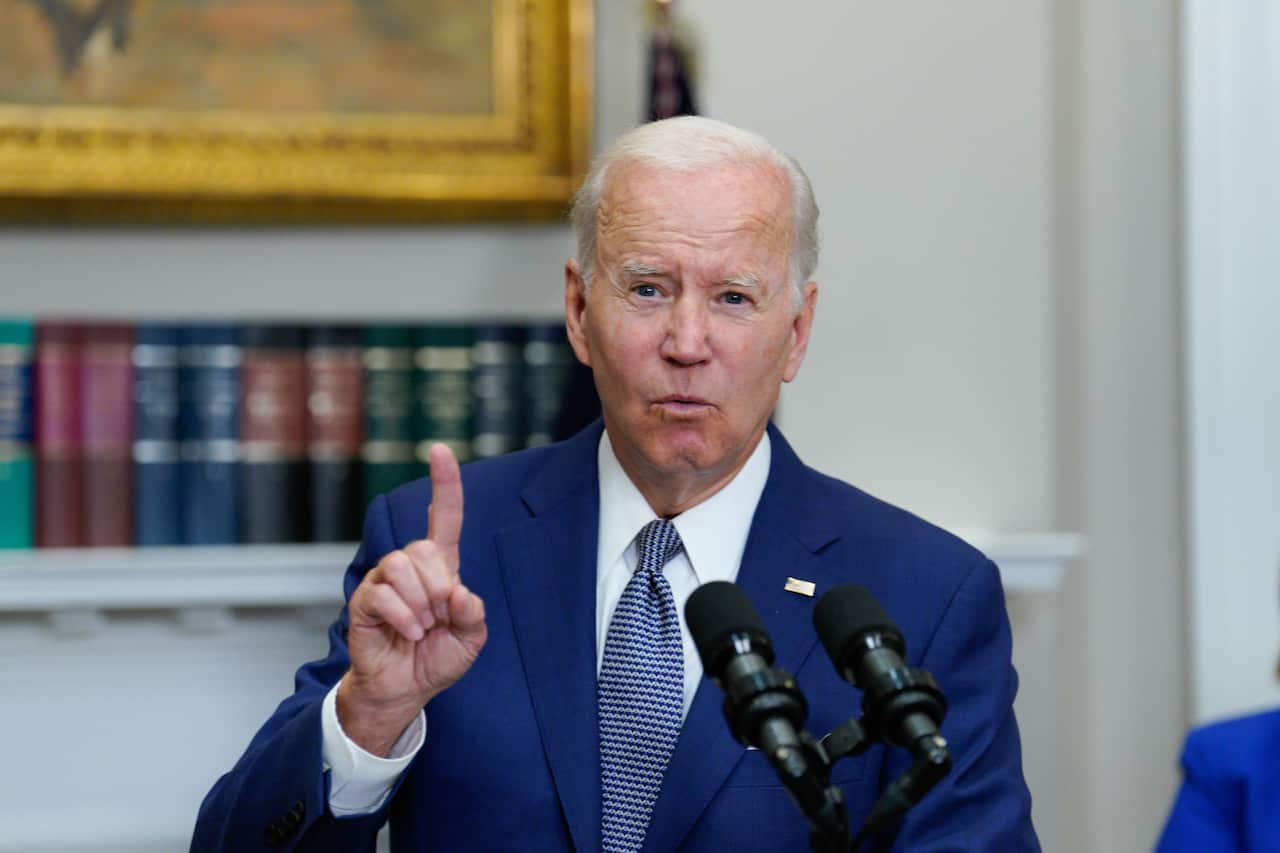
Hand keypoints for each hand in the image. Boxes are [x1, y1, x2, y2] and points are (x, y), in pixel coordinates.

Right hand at [337, 443, 486, 755]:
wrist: (406, 691)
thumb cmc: (436, 658)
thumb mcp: (471, 638)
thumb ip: (473, 613)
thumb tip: (457, 592)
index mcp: (440, 568)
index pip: (444, 517)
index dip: (444, 484)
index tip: (440, 450)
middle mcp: (410, 567)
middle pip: (424, 547)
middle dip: (438, 587)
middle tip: (438, 618)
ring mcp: (384, 581)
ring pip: (402, 566)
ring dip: (420, 604)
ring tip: (421, 628)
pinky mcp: (364, 600)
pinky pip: (384, 593)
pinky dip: (404, 617)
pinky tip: (407, 633)